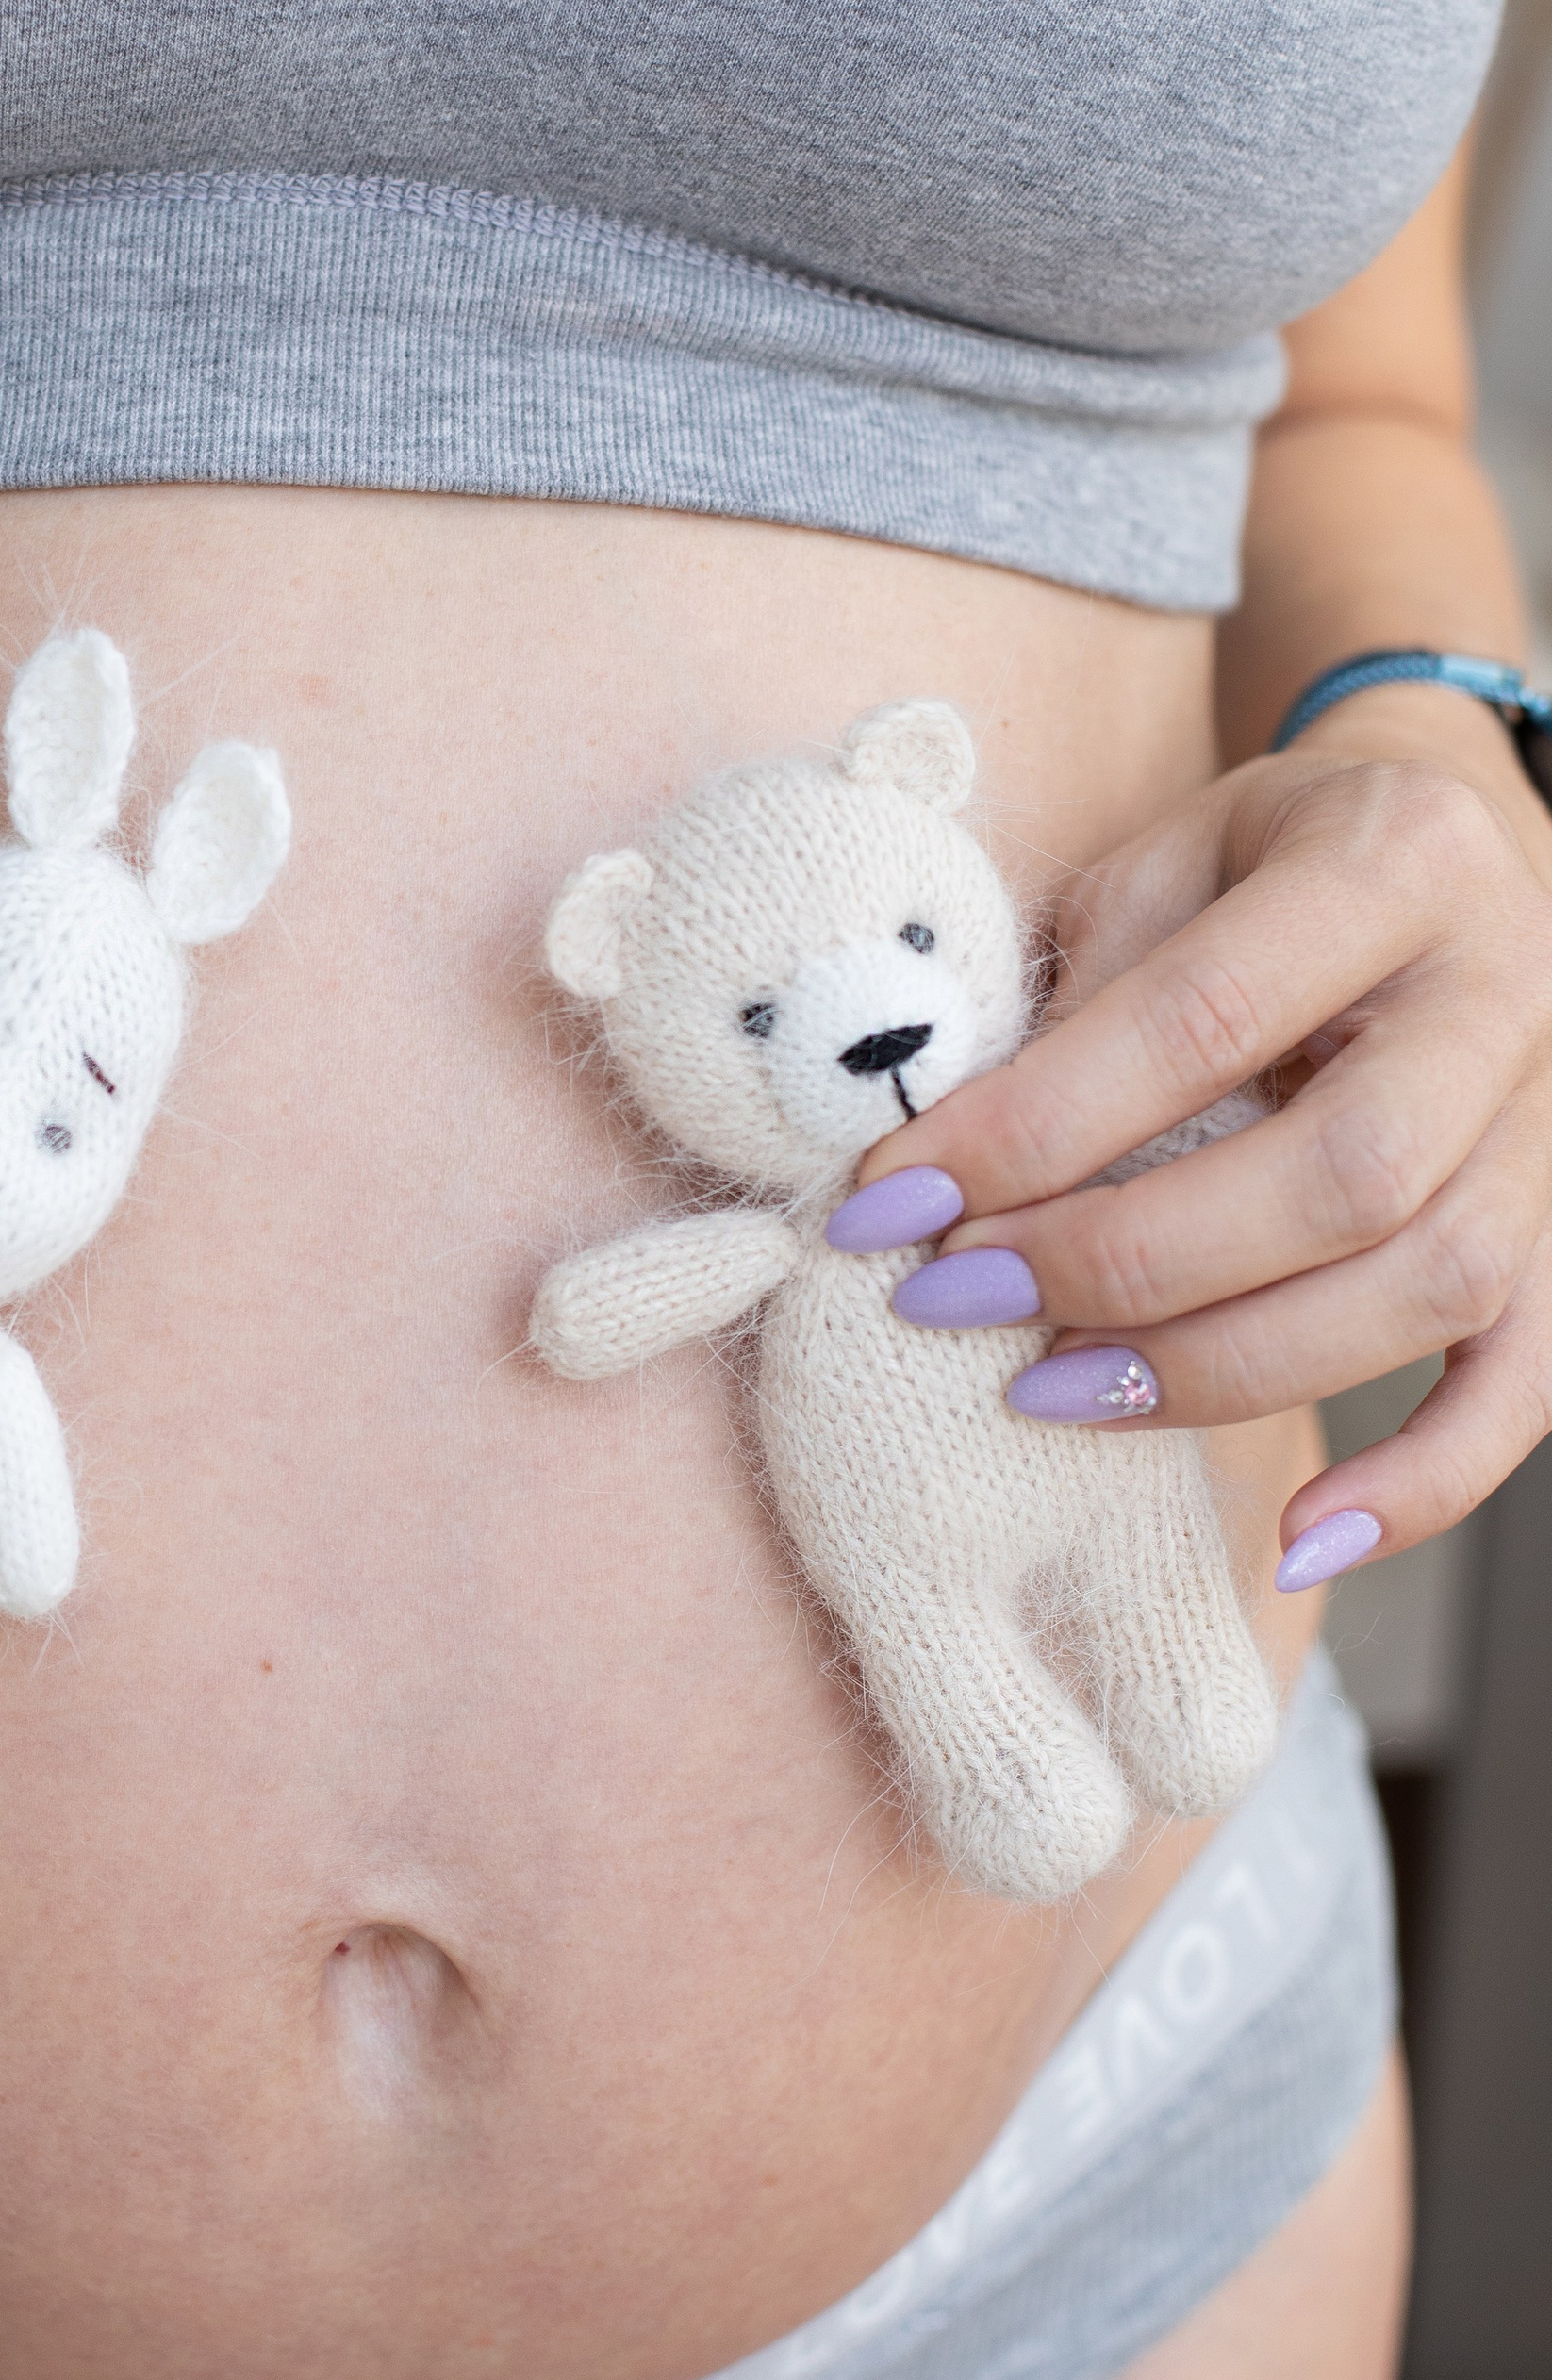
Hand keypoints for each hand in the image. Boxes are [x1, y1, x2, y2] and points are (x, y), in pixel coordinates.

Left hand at [842, 710, 1551, 1588]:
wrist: (1444, 843)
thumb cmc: (1264, 866)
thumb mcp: (1161, 864)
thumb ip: (1081, 993)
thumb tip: (951, 1168)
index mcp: (1396, 860)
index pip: (1204, 1017)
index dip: (1037, 1127)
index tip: (891, 1201)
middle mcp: (1506, 996)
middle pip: (1343, 1177)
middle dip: (1124, 1261)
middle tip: (959, 1299)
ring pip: (1430, 1286)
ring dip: (1226, 1368)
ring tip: (1054, 1390)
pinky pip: (1526, 1381)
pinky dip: (1424, 1480)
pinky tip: (1301, 1536)